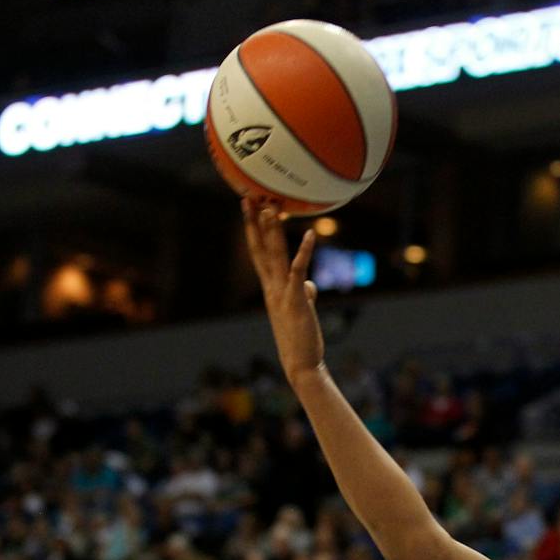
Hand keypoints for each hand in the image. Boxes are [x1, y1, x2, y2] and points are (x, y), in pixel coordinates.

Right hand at [242, 198, 323, 384]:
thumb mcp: (301, 310)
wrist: (300, 363)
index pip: (259, 254)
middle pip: (261, 248)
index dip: (253, 231)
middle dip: (255, 222)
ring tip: (271, 207)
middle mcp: (272, 287)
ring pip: (275, 256)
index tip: (249, 209)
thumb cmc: (301, 338)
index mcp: (271, 288)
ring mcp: (282, 292)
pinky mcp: (297, 299)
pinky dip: (304, 252)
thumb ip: (303, 293)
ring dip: (273, 231)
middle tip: (250, 196)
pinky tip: (310, 235)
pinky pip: (299, 270)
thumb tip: (308, 284)